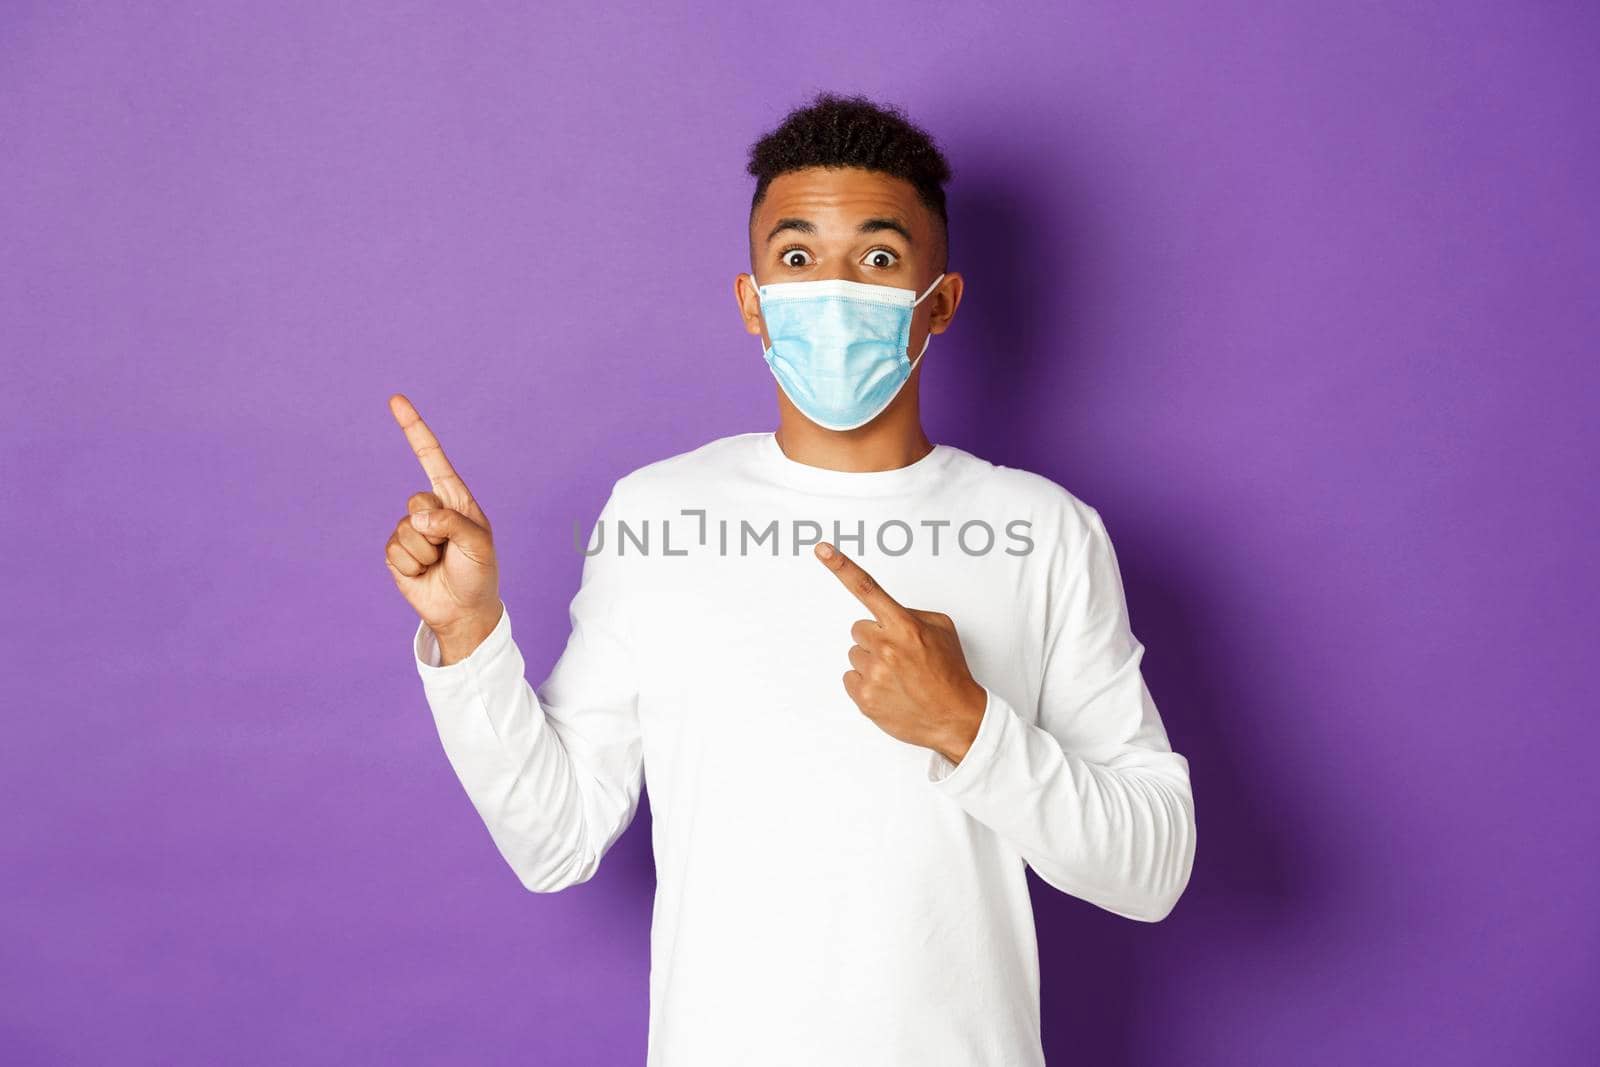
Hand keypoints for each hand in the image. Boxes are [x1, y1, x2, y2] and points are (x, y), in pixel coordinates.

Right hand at [384, 393, 502, 658]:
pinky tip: (424, 574)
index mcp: (455, 500)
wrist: (464, 611)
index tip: (396, 400)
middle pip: (417, 501)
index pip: (431, 458)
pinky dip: (411, 566)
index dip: (414, 429)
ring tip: (440, 564)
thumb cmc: (479, 574)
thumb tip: (418, 518)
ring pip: (406, 530)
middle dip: (434, 529)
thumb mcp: (479, 545)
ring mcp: (412, 531)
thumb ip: (452, 525)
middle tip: (450, 550)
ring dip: (424, 553)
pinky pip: (394, 550)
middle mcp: (432, 510)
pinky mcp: (397, 552)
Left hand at [815, 542, 987, 764]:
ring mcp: (873, 674)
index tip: (822, 549)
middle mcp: (886, 647)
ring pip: (855, 655)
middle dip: (875, 639)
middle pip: (859, 630)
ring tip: (898, 676)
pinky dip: (865, 683)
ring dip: (871, 662)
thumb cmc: (950, 673)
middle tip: (900, 656)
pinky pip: (850, 678)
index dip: (841, 566)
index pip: (867, 589)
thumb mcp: (942, 630)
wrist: (956, 718)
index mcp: (904, 626)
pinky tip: (888, 690)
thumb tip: (888, 614)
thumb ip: (912, 614)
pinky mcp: (864, 698)